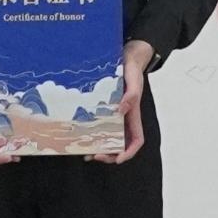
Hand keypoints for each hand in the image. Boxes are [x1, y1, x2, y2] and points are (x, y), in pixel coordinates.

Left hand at [97, 39, 155, 160]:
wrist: (126, 58)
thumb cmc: (132, 70)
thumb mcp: (133, 80)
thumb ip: (131, 95)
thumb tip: (122, 110)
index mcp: (134, 115)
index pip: (137, 140)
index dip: (129, 152)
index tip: (117, 158)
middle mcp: (124, 119)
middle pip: (121, 145)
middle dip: (110, 154)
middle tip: (94, 155)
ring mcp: (114, 116)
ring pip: (109, 139)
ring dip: (99, 148)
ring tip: (85, 152)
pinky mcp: (104, 110)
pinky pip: (98, 127)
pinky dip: (92, 135)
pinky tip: (81, 136)